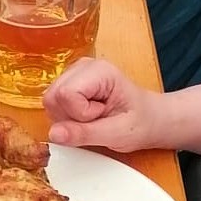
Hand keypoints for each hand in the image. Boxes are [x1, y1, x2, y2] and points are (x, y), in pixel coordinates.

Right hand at [43, 58, 166, 152]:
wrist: (150, 119)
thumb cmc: (141, 123)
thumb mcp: (117, 134)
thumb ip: (84, 134)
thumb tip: (54, 134)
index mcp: (99, 70)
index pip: (65, 95)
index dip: (79, 115)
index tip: (101, 116)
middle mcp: (83, 66)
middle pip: (52, 96)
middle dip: (70, 118)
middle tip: (97, 119)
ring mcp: (73, 73)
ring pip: (50, 101)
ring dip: (68, 119)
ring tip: (94, 118)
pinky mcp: (69, 83)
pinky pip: (53, 104)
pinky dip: (67, 117)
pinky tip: (87, 116)